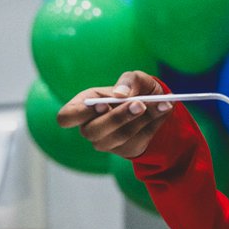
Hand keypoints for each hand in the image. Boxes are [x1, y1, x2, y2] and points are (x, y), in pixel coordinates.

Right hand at [56, 71, 173, 159]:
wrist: (154, 105)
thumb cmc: (135, 89)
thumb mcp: (134, 78)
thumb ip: (128, 80)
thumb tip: (122, 94)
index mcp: (83, 106)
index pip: (65, 118)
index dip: (79, 114)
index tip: (101, 105)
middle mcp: (90, 127)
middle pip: (93, 131)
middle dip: (118, 117)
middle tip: (140, 104)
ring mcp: (107, 142)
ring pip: (120, 137)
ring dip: (143, 119)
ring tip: (161, 103)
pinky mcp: (126, 150)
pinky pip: (139, 140)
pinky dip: (154, 124)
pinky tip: (163, 110)